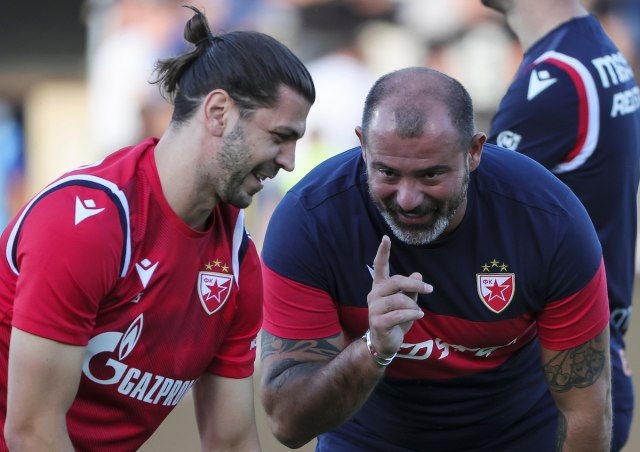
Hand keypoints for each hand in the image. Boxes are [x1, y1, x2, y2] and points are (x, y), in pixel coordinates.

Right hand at [367, 235, 432, 356]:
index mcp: (380, 287)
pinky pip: (399, 314)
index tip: (385, 238)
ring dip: (413, 305)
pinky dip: (412, 314)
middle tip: (429, 289)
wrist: (385, 343)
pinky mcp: (377, 322)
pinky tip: (418, 316)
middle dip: (414, 284)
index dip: (383, 252)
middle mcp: (374, 295)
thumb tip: (418, 274)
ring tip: (418, 312)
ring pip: (399, 299)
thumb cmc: (396, 320)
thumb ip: (411, 289)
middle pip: (395, 281)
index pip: (380, 267)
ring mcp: (374, 309)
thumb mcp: (406, 303)